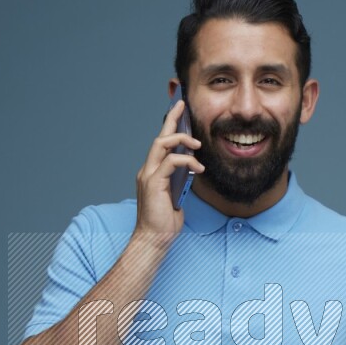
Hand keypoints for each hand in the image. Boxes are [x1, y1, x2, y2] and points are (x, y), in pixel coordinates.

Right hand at [134, 98, 204, 248]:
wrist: (154, 239)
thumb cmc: (164, 222)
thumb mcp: (177, 196)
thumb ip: (181, 181)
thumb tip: (193, 169)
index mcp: (152, 172)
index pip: (161, 145)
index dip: (170, 127)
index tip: (179, 111)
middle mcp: (147, 170)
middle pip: (159, 137)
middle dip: (172, 119)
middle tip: (182, 105)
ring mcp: (148, 175)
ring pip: (161, 144)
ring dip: (181, 139)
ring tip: (197, 144)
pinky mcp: (153, 182)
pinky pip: (170, 162)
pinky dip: (186, 161)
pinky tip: (198, 168)